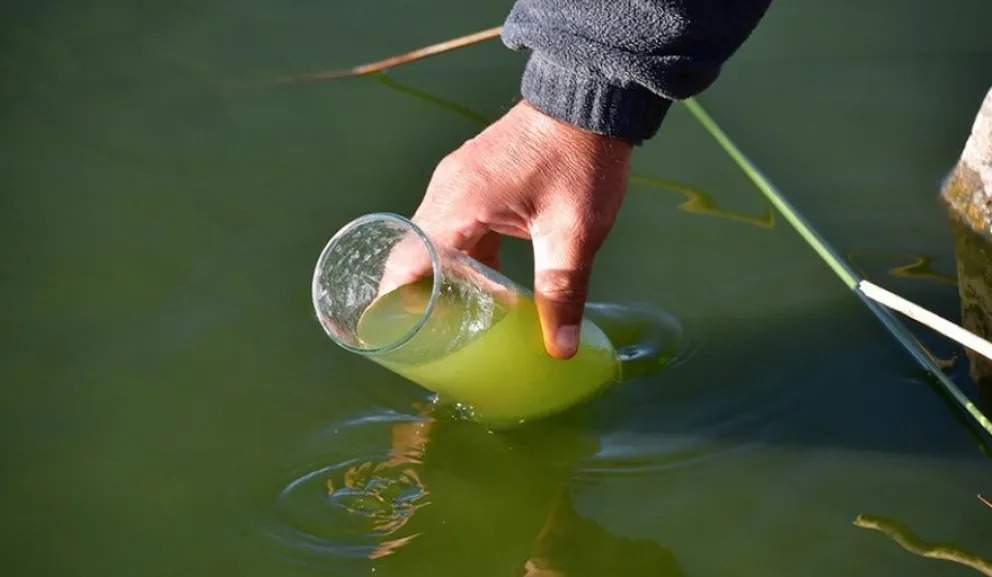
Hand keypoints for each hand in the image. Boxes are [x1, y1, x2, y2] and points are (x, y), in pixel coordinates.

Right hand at [410, 100, 632, 358]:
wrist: (590, 99)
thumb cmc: (580, 162)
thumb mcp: (574, 233)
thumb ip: (563, 291)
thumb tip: (560, 348)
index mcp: (461, 203)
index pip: (407, 259)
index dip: (394, 300)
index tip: (395, 334)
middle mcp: (448, 189)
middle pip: (414, 251)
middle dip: (418, 295)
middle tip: (434, 338)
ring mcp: (458, 178)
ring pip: (434, 238)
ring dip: (444, 275)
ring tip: (461, 316)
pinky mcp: (474, 175)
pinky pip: (453, 222)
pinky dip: (462, 254)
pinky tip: (487, 279)